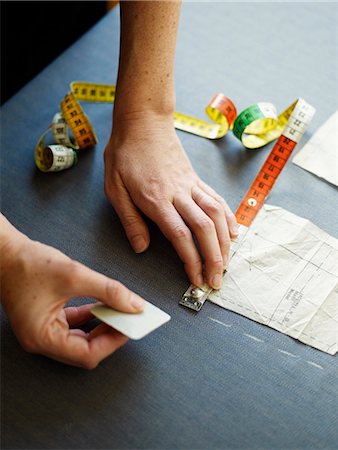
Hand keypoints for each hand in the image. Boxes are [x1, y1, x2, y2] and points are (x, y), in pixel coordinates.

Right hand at [1, 231, 144, 368]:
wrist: (5, 252)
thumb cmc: (29, 263)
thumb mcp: (75, 275)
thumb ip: (109, 290)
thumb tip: (134, 305)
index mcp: (41, 337)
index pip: (86, 354)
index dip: (113, 341)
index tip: (131, 327)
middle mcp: (40, 340)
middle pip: (85, 349)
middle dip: (110, 333)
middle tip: (129, 319)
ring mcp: (42, 331)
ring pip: (81, 339)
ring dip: (102, 325)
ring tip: (120, 311)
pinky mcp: (46, 319)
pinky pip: (74, 326)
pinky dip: (91, 316)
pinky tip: (103, 305)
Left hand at [104, 113, 238, 289]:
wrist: (143, 122)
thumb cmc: (125, 154)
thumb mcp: (115, 188)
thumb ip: (130, 219)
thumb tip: (142, 248)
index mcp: (156, 199)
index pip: (180, 235)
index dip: (191, 261)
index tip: (196, 280)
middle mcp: (179, 193)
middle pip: (204, 229)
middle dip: (214, 258)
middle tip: (216, 281)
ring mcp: (191, 185)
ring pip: (216, 215)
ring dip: (224, 242)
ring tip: (227, 263)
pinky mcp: (196, 179)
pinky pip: (217, 199)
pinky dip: (228, 217)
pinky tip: (233, 232)